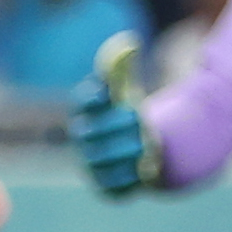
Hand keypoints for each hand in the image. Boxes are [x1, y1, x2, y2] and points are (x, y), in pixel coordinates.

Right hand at [68, 49, 153, 196]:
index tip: (114, 95)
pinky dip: (130, 180)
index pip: (83, 103)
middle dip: (116, 126)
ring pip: (99, 162)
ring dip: (124, 153)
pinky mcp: (105, 187)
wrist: (139, 150)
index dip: (94, 98)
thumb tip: (128, 43)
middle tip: (141, 119)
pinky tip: (147, 170)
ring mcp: (92, 165)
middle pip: (90, 134)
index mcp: (87, 112)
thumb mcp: (127, 89)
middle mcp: (84, 139)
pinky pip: (112, 188)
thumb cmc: (127, 113)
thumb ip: (123, 67)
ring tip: (147, 148)